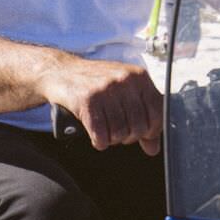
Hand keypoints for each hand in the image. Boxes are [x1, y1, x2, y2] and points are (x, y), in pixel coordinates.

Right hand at [38, 54, 163, 154]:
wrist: (62, 71)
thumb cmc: (96, 83)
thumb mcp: (124, 93)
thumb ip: (143, 118)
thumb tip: (153, 148)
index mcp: (139, 77)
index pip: (158, 112)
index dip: (152, 130)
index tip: (142, 134)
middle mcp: (124, 80)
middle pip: (139, 127)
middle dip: (128, 137)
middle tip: (117, 132)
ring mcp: (106, 89)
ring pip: (119, 134)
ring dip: (112, 139)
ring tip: (105, 130)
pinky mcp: (87, 101)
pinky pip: (101, 136)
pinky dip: (99, 142)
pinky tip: (96, 135)